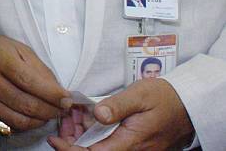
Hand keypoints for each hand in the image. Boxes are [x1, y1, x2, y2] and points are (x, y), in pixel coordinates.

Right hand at [0, 31, 68, 131]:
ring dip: (41, 120)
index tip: (68, 99)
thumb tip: (58, 90)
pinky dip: (25, 126)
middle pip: (26, 104)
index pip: (30, 82)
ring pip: (19, 120)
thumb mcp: (17, 47)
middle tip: (64, 108)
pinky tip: (34, 118)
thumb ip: (38, 68)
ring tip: (51, 113)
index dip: (52, 94)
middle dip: (51, 109)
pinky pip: (8, 126)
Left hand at [47, 78, 193, 149]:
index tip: (56, 140)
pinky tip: (87, 122)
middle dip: (74, 144)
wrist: (186, 104)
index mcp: (131, 142)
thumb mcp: (139, 95)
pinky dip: (94, 136)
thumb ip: (117, 105)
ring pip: (102, 150)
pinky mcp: (134, 146)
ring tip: (70, 121)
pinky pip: (111, 146)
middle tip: (59, 128)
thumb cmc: (164, 98)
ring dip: (83, 140)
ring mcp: (134, 150)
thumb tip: (98, 113)